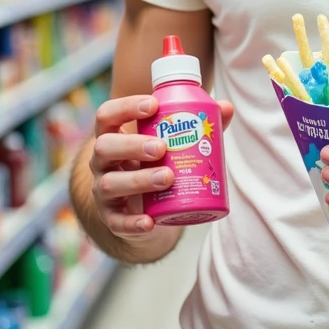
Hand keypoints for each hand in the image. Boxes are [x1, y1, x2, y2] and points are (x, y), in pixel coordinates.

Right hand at [91, 94, 233, 254]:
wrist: (146, 206)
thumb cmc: (157, 163)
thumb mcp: (170, 144)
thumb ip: (196, 126)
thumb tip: (227, 107)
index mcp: (113, 135)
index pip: (107, 115)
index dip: (125, 107)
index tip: (153, 105)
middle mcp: (102, 161)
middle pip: (104, 147)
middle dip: (132, 145)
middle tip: (162, 147)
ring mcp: (103, 190)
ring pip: (110, 184)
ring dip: (139, 180)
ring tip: (168, 177)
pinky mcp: (112, 218)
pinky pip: (116, 222)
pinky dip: (132, 223)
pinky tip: (149, 222)